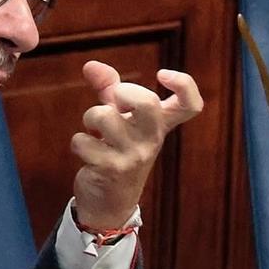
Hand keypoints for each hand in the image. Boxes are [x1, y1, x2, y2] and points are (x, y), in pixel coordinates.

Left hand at [70, 61, 203, 228]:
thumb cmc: (116, 150)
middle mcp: (152, 140)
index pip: (190, 105)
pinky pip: (83, 140)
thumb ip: (108, 88)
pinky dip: (79, 143)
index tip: (162, 74)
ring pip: (104, 116)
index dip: (184, 84)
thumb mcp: (119, 117)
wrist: (110, 203)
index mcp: (160, 125)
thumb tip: (90, 65)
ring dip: (90, 118)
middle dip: (123, 92)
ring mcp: (134, 156)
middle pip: (148, 103)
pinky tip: (88, 154)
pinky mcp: (111, 169)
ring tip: (95, 131)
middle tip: (115, 101)